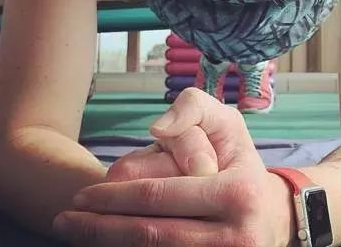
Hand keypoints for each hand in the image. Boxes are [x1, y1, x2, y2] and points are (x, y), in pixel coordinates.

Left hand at [52, 88, 293, 246]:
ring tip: (76, 233)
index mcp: (236, 193)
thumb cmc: (242, 164)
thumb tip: (155, 128)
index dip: (113, 198)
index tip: (81, 196)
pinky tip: (106, 245)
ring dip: (108, 246)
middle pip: (150, 235)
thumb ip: (193, 108)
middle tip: (65, 219)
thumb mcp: (228, 123)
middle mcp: (234, 236)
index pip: (160, 196)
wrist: (275, 219)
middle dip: (100, 228)